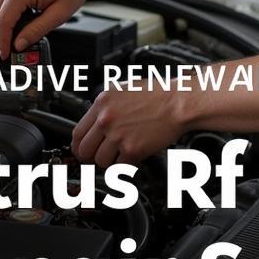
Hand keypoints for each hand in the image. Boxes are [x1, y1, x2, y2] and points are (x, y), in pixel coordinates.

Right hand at [0, 0, 95, 58]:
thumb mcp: (60, 13)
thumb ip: (36, 30)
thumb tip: (19, 44)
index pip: (3, 21)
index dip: (3, 41)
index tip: (5, 53)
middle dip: (6, 30)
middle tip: (22, 38)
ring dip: (4, 18)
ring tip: (27, 20)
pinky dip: (4, 5)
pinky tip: (22, 8)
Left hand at [71, 82, 186, 165]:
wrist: (180, 102)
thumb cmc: (159, 95)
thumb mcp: (125, 90)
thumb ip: (107, 107)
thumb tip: (96, 124)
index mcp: (102, 103)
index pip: (77, 132)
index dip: (79, 146)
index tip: (83, 150)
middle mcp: (106, 119)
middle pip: (84, 150)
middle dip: (91, 158)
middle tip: (100, 157)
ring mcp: (118, 135)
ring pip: (100, 161)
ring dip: (111, 162)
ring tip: (123, 153)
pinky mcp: (132, 149)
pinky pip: (119, 167)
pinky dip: (126, 166)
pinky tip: (134, 156)